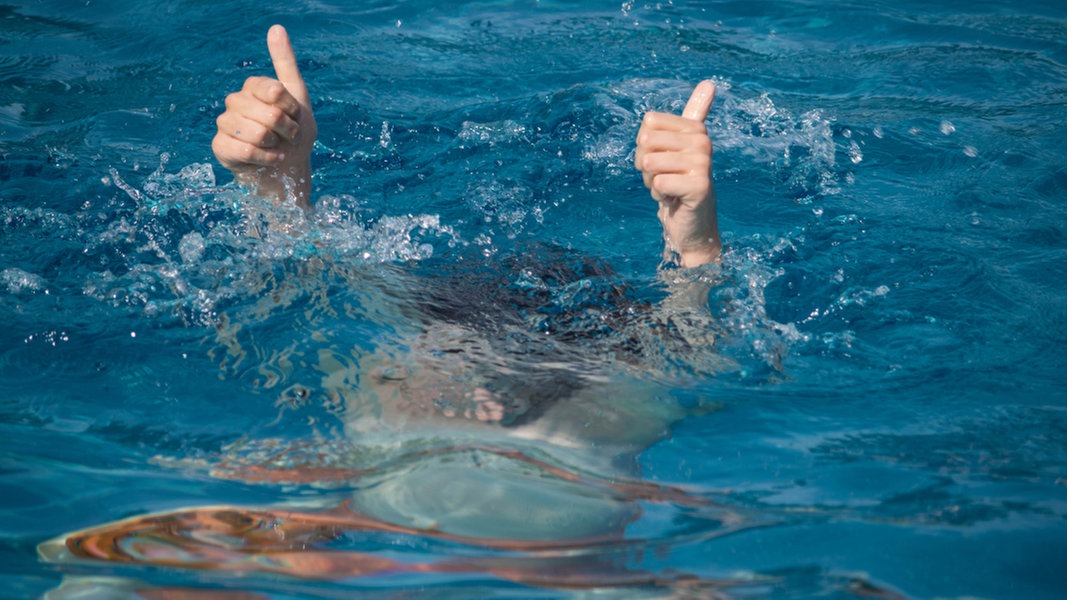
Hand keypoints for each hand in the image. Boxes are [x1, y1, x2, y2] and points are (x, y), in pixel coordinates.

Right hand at [211, 25, 316, 206]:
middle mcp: (235, 102)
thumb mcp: (299, 98)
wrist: (289, 170)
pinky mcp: (220, 147)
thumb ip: (286, 64)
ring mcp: (225, 124)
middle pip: (267, 112)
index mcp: (253, 88)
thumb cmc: (294, 135)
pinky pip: (243, 149)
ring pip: (254, 131)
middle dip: (287, 129)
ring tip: (278, 148)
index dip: (290, 107)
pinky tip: (269, 159)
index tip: (295, 115)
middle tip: (289, 136)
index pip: (272, 89)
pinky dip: (264, 158)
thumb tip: (276, 27)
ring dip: (276, 144)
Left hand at [634, 80, 719, 266]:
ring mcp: (703, 164)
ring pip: (649, 163)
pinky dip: (659, 196)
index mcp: (695, 129)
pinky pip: (658, 183)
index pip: (648, 123)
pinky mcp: (699, 186)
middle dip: (645, 166)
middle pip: (646, 142)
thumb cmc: (678, 184)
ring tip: (668, 189)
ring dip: (651, 182)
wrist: (692, 225)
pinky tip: (674, 201)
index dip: (645, 146)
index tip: (663, 160)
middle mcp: (703, 142)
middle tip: (664, 178)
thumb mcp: (678, 148)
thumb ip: (694, 115)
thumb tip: (710, 82)